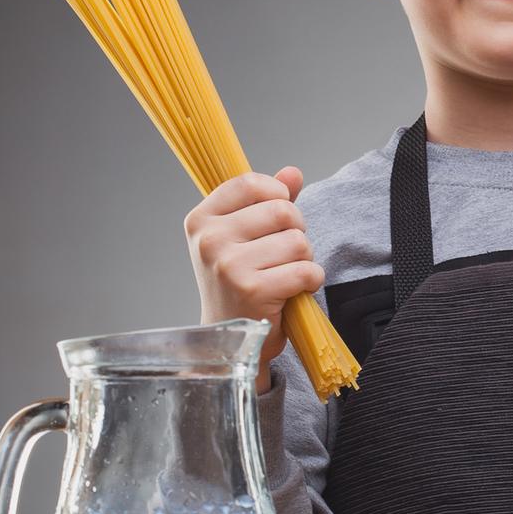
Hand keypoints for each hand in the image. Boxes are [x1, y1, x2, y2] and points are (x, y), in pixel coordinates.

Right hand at [185, 166, 325, 392]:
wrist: (228, 341)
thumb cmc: (239, 283)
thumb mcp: (244, 237)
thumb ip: (268, 201)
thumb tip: (293, 172)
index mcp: (201, 220)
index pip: (250, 183)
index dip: (277, 195)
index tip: (277, 218)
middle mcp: (209, 240)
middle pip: (283, 210)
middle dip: (296, 232)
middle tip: (283, 255)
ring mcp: (228, 265)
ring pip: (298, 241)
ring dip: (304, 259)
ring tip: (285, 275)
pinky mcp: (252, 290)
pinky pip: (305, 270)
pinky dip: (310, 281)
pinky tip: (293, 291)